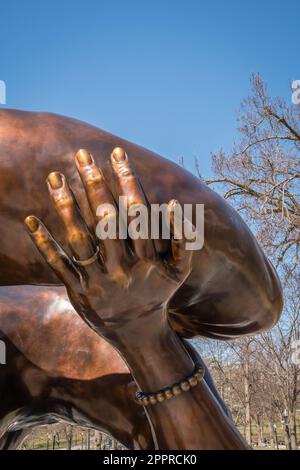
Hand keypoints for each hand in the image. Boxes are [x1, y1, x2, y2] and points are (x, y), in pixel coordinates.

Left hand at [24, 148, 194, 350]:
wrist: (139, 333)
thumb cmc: (158, 293)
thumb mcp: (179, 270)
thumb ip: (184, 240)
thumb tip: (175, 204)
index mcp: (148, 259)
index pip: (136, 212)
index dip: (127, 180)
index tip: (117, 153)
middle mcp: (123, 268)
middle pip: (106, 220)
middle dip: (95, 184)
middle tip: (81, 154)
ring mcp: (99, 281)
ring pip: (81, 240)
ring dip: (66, 207)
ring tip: (54, 177)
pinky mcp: (79, 292)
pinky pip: (59, 266)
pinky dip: (44, 244)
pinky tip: (30, 221)